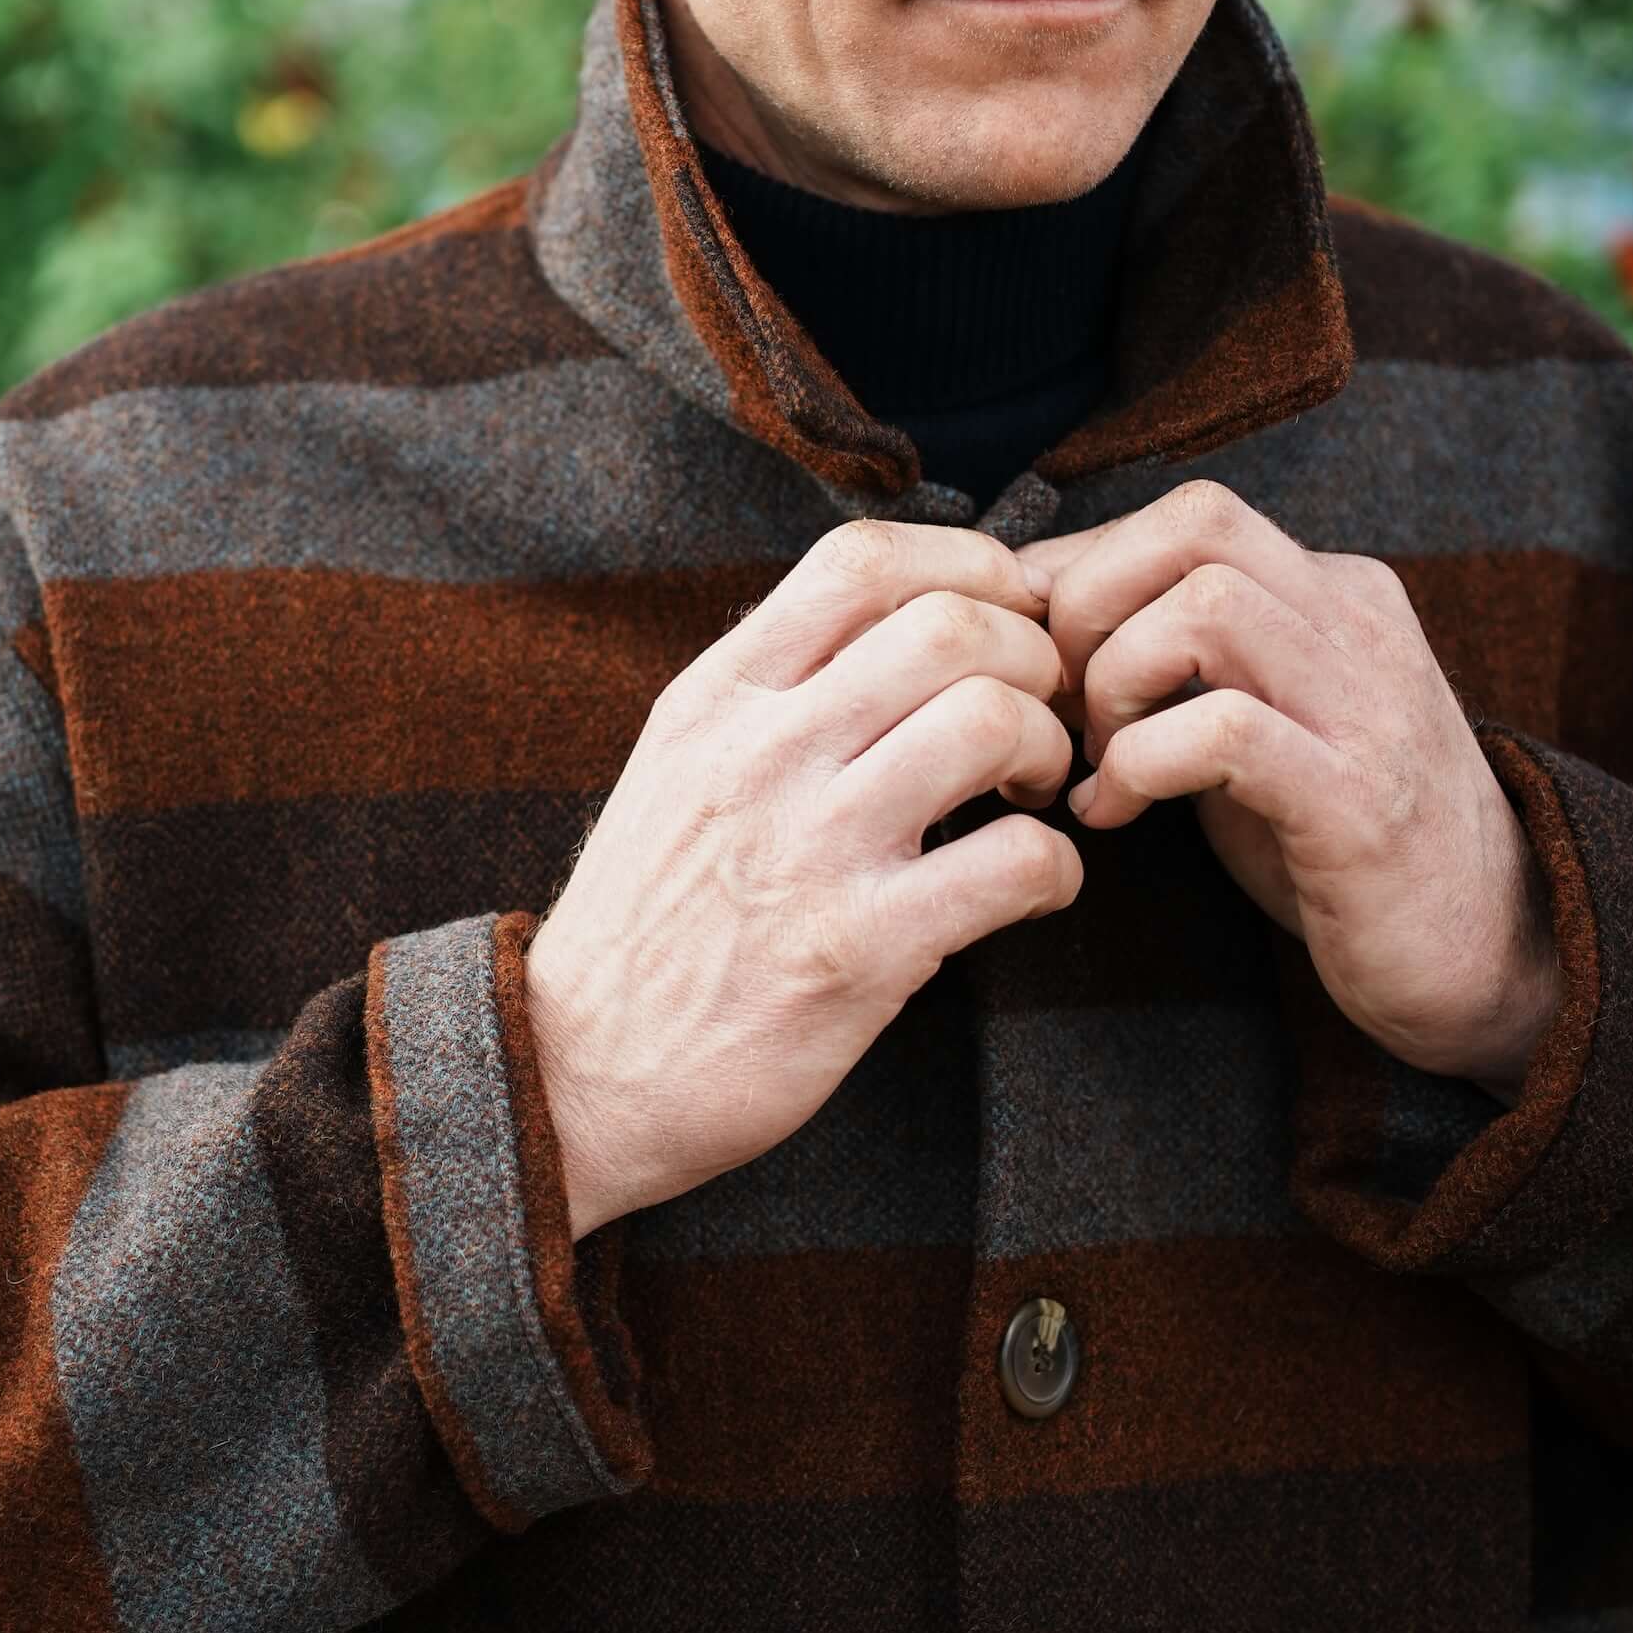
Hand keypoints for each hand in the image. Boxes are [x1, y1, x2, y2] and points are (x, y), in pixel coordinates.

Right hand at [527, 523, 1081, 1238]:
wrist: (574, 1072)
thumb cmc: (649, 918)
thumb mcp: (678, 765)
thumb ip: (771, 688)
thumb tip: (895, 622)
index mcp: (716, 697)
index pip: (861, 561)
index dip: (967, 567)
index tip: (1000, 616)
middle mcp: (760, 754)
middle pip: (949, 625)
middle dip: (1030, 657)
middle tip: (1036, 711)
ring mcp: (810, 849)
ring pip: (989, 721)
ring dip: (1048, 748)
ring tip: (1031, 790)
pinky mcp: (859, 951)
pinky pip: (1013, 863)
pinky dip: (1058, 865)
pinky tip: (1037, 885)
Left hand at [1017, 481, 1559, 1098]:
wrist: (1483, 952)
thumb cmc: (1336, 840)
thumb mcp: (1255, 718)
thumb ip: (1177, 659)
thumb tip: (1040, 612)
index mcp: (1334, 593)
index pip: (1189, 515)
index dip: (1086, 571)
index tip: (1044, 659)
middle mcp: (1358, 627)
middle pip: (1196, 526)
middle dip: (1091, 603)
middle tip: (1065, 702)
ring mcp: (1366, 707)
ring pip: (1205, 607)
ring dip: (1115, 681)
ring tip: (1096, 759)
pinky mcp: (1356, 800)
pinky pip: (1222, 729)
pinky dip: (1137, 765)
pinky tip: (1115, 814)